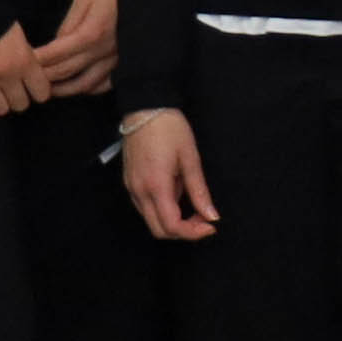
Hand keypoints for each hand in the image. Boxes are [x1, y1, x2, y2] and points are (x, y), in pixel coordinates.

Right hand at [0, 24, 49, 118]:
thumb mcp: (18, 33)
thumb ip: (26, 55)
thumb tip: (34, 72)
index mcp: (24, 60)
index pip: (42, 93)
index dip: (39, 91)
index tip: (33, 86)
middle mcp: (7, 74)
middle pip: (21, 105)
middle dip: (18, 98)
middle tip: (14, 90)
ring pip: (0, 110)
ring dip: (0, 104)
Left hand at [33, 0, 121, 101]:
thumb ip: (68, 25)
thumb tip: (55, 45)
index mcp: (90, 33)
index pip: (55, 54)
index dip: (37, 60)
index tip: (22, 63)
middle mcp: (103, 51)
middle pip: (66, 71)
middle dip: (44, 77)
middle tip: (28, 80)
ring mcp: (115, 60)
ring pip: (85, 84)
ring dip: (63, 89)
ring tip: (48, 90)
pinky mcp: (125, 63)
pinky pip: (105, 84)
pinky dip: (89, 89)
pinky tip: (79, 87)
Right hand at [119, 105, 217, 241]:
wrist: (145, 107)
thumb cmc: (169, 128)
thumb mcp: (190, 158)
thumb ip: (199, 190)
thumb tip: (211, 215)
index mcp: (156, 186)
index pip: (172, 226)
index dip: (193, 233)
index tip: (210, 226)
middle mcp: (139, 192)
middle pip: (159, 230)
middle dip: (183, 232)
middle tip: (203, 219)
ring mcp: (131, 188)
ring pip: (151, 220)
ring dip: (173, 221)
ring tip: (191, 203)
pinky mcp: (129, 182)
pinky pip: (145, 207)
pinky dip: (162, 209)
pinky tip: (176, 191)